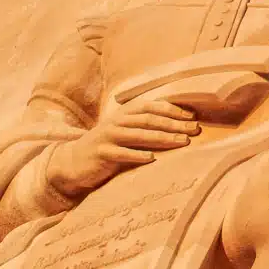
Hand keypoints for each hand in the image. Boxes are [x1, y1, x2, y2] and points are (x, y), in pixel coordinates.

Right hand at [47, 98, 199, 198]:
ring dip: (162, 138)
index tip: (192, 117)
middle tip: (194, 130)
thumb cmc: (109, 145)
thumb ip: (146, 126)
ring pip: (138, 135)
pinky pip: (121, 153)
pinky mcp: (101, 153)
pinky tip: (152, 158)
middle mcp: (117, 121)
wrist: (74, 161)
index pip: (152, 107)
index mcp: (125, 112)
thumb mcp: (126, 131)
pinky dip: (137, 155)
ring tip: (181, 142)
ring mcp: (108, 136)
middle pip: (149, 120)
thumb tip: (181, 127)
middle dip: (174, 124)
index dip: (173, 110)